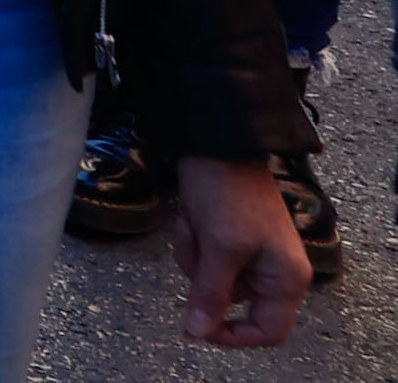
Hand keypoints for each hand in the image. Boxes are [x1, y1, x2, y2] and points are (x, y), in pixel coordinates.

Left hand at [169, 153, 311, 347]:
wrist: (216, 145)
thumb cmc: (228, 194)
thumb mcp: (220, 248)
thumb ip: (211, 294)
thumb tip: (198, 333)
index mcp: (287, 279)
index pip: (269, 330)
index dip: (235, 335)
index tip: (199, 326)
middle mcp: (275, 270)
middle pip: (231, 300)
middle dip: (205, 273)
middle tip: (201, 241)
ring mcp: (251, 253)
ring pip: (210, 277)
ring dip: (195, 251)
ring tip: (198, 221)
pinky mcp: (229, 238)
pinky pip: (203, 255)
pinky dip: (193, 238)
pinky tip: (194, 216)